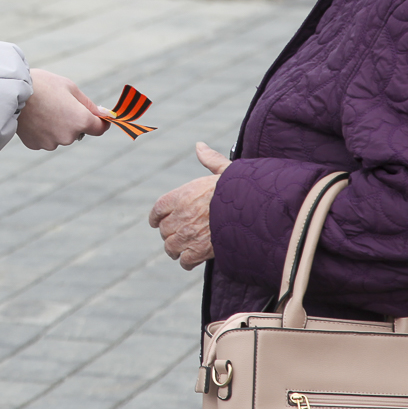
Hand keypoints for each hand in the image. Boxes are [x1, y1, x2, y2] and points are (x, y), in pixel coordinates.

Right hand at [17, 68, 108, 150]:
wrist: (11, 92)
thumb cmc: (43, 85)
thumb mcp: (70, 87)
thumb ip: (88, 104)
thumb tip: (103, 114)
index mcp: (80, 121)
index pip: (99, 129)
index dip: (100, 122)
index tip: (97, 117)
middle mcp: (68, 136)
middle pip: (78, 132)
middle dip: (73, 121)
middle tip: (59, 104)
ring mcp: (50, 143)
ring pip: (60, 136)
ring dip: (57, 127)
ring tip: (43, 110)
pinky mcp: (35, 145)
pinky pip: (45, 139)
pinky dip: (42, 131)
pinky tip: (34, 118)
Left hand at [148, 142, 231, 269]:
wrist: (252, 211)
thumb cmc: (240, 189)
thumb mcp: (224, 170)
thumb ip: (209, 159)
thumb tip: (199, 146)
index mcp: (182, 195)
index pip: (158, 209)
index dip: (156, 217)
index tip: (156, 222)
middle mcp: (180, 216)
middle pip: (164, 230)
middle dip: (170, 234)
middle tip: (177, 236)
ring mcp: (188, 235)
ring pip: (171, 247)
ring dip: (176, 249)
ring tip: (183, 249)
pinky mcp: (199, 251)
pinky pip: (185, 261)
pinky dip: (187, 262)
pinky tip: (192, 260)